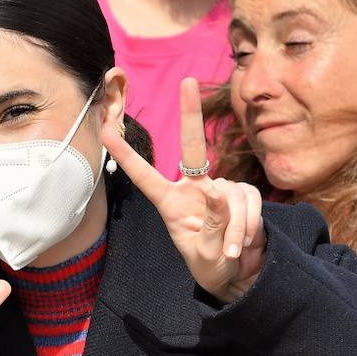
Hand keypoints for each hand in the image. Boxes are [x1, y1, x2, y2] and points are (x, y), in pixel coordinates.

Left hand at [102, 78, 265, 303]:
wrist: (237, 275)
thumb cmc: (210, 265)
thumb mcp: (204, 252)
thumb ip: (211, 223)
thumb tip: (218, 190)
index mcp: (170, 203)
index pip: (144, 175)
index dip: (126, 154)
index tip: (107, 131)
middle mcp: (194, 188)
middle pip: (192, 146)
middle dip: (191, 112)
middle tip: (187, 80)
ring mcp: (220, 188)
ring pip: (232, 196)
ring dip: (235, 228)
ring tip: (231, 250)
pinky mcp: (243, 193)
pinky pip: (249, 203)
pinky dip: (248, 227)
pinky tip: (242, 244)